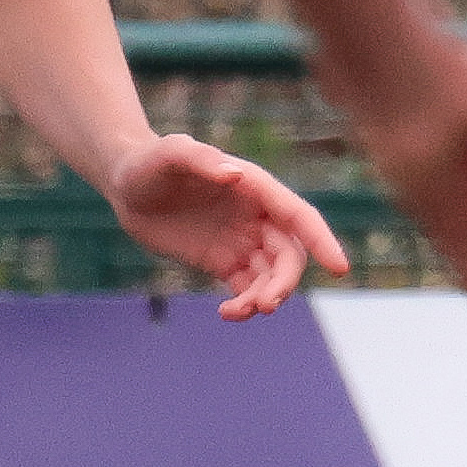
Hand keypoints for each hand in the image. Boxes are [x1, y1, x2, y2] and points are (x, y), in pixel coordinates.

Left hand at [101, 134, 354, 322]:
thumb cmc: (150, 161)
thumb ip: (202, 159)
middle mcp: (256, 215)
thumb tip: (236, 176)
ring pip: (271, 277)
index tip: (340, 268)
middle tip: (264, 304)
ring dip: (264, 298)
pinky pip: (248, 289)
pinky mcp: (224, 262)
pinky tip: (227, 313)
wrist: (126, 185)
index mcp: (254, 187)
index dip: (322, 240)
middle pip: (289, 254)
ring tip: (237, 311)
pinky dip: (245, 305)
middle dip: (284, 282)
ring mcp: (242, 240)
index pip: (298, 215)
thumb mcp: (171, 153)